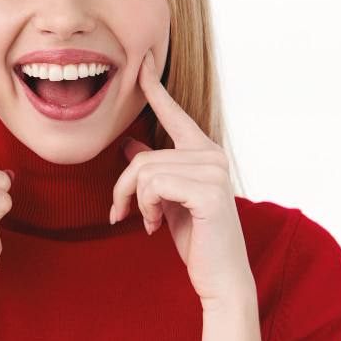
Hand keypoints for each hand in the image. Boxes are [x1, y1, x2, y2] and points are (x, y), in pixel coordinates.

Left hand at [110, 51, 253, 306]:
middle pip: (142, 157)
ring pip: (144, 172)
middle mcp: (212, 155)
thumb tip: (130, 144)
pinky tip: (153, 227)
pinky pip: (153, 186)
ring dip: (134, 202)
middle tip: (121, 214)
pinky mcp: (208, 191)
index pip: (175, 115)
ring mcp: (213, 171)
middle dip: (122, 189)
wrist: (219, 277)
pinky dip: (144, 208)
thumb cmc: (196, 238)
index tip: (143, 63)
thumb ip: (153, 170)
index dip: (156, 89)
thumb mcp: (165, 199)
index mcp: (203, 153)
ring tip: (145, 222)